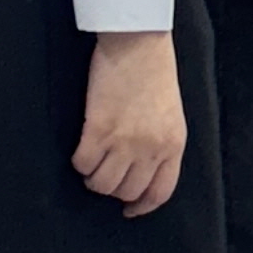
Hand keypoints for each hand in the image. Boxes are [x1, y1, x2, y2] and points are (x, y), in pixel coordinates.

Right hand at [73, 29, 184, 215]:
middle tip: (104, 174)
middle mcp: (151, 149)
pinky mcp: (98, 131)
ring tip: (92, 159)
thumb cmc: (154, 72)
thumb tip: (142, 169)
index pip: (160, 191)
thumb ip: (160, 142)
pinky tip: (82, 147)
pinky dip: (79, 161)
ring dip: (93, 177)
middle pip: (126, 191)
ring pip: (101, 183)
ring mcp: (124, 142)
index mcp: (173, 145)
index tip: (130, 209)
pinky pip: (82, 164)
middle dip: (113, 189)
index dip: (142, 206)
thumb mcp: (170, 114)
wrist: (138, 43)